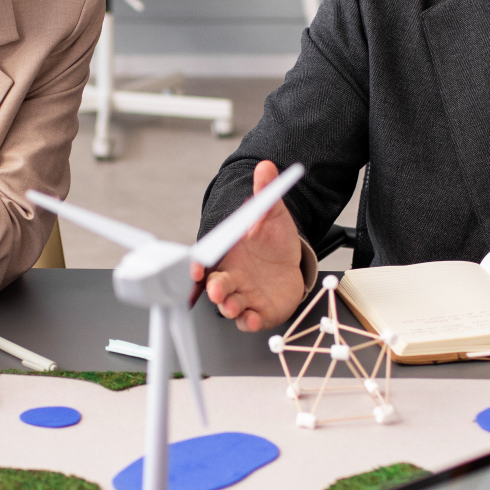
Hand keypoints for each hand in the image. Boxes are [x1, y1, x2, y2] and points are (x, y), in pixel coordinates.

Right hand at [193, 160, 307, 331]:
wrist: (292, 262)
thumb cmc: (274, 240)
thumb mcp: (272, 214)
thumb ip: (265, 193)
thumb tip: (265, 167)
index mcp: (226, 255)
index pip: (206, 260)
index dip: (197, 266)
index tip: (196, 269)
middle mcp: (230, 277)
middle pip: (214, 287)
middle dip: (213, 291)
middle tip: (216, 291)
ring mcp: (243, 296)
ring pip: (229, 306)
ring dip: (228, 308)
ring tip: (232, 306)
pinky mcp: (258, 311)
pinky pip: (249, 320)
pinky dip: (249, 322)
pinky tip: (253, 319)